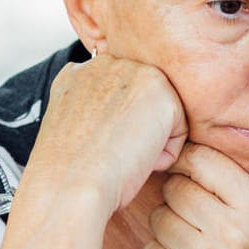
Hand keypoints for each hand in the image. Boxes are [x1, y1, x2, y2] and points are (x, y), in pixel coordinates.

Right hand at [27, 53, 187, 215]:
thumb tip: (120, 123)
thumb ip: (94, 111)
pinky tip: (136, 159)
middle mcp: (106, 64)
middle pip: (143, 102)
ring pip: (162, 114)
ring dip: (149, 143)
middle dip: (135, 131)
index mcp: (79, 72)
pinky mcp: (161, 90)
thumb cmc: (69, 174)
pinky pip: (179, 129)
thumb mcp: (73, 131)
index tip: (100, 150)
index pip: (117, 95)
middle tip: (109, 154)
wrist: (69, 185)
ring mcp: (134, 71)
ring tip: (120, 156)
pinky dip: (164, 155)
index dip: (116, 128)